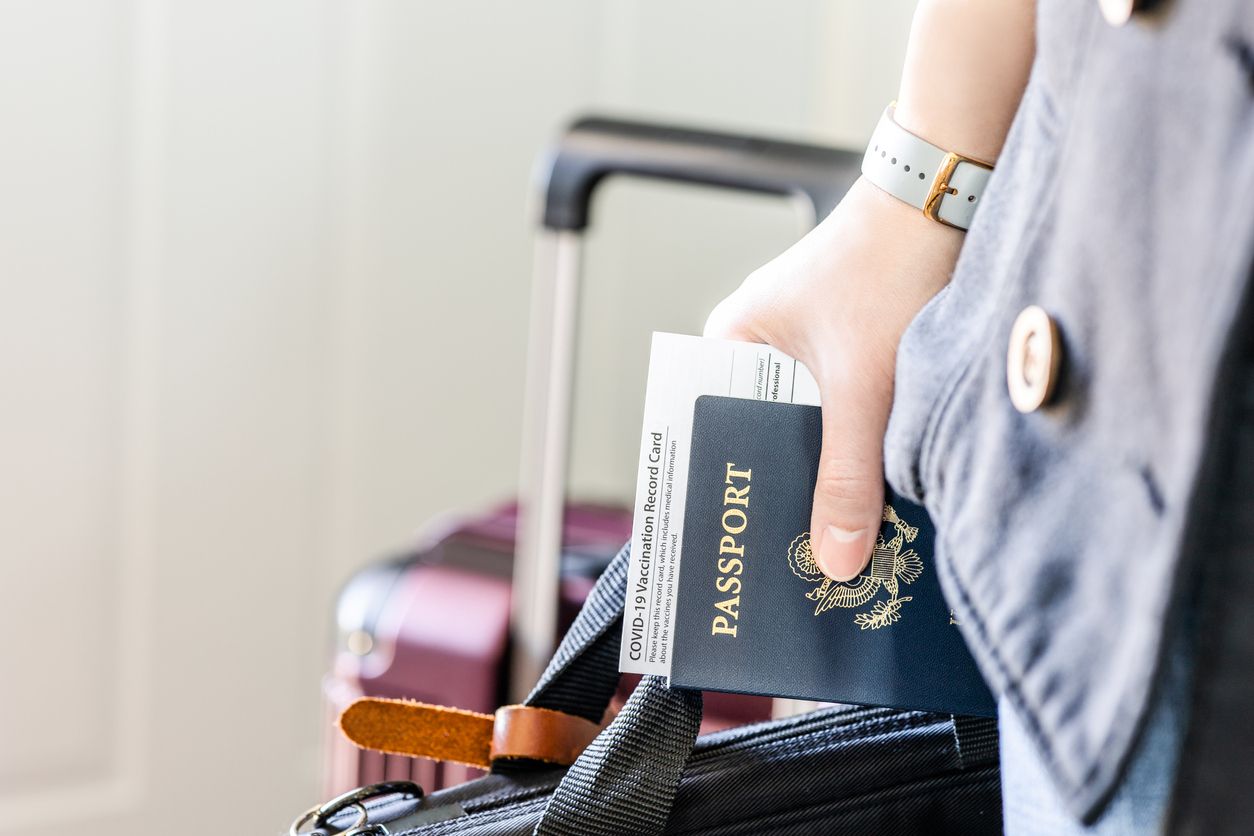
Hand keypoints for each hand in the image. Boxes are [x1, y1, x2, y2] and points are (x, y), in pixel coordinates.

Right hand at [703, 177, 962, 580]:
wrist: (949, 199)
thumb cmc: (886, 269)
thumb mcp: (864, 386)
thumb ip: (848, 476)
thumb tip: (834, 563)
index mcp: (730, 344)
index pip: (708, 434)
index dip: (723, 494)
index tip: (735, 552)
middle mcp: (758, 348)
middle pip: (760, 442)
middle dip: (782, 496)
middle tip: (793, 565)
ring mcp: (804, 349)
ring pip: (805, 433)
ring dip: (824, 475)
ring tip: (835, 541)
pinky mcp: (849, 351)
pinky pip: (839, 417)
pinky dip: (854, 452)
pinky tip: (872, 492)